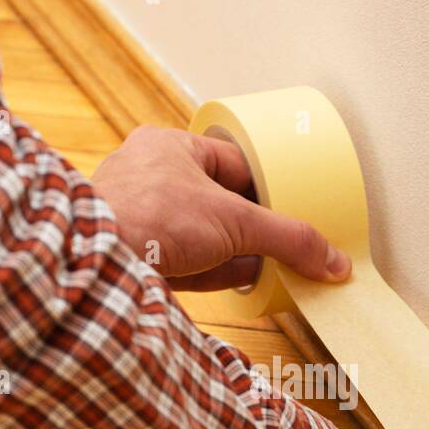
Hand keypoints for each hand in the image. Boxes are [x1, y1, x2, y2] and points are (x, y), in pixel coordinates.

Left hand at [90, 125, 351, 290]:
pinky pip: (184, 261)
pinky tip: (244, 282)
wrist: (97, 262)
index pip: (234, 163)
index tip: (293, 208)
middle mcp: (151, 177)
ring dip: (236, 251)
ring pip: (201, 234)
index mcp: (170, 147)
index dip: (268, 187)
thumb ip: (288, 239)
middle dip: (252, 225)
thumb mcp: (235, 221)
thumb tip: (332, 260)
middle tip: (285, 241)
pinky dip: (215, 272)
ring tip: (273, 265)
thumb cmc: (150, 217)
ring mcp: (140, 217)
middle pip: (219, 201)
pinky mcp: (135, 256)